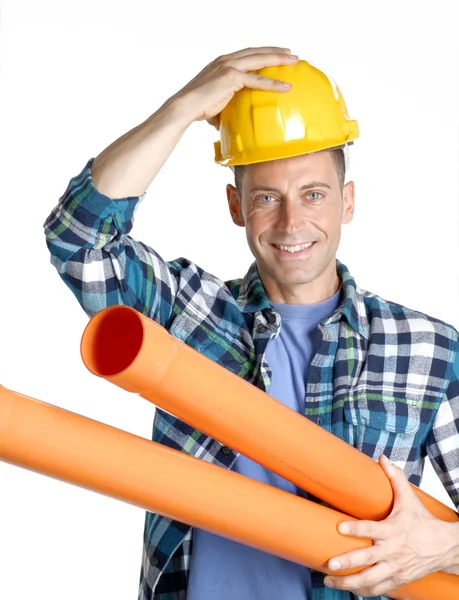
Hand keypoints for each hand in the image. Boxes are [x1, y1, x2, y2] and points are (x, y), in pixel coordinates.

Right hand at [171, 47, 298, 126]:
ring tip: (294, 61)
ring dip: (279, 59)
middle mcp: (226, 60)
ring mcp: (230, 67)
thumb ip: (225, 104)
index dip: (262, 52)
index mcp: (221, 63)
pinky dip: (273, 83)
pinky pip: (258, 80)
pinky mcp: (232, 77)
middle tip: (291, 53)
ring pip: (260, 59)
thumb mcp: (214, 101)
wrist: (186, 106)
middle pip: (257, 51)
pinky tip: (286, 86)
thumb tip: (229, 121)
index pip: (246, 54)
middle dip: (275, 50)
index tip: (275, 52)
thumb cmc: (197, 107)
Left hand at [323, 454, 454, 596]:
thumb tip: (383, 458)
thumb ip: (395, 478)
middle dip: (347, 562)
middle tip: (329, 564)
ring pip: (370, 580)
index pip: (371, 529)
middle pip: (367, 558)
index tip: (339, 527)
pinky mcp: (398, 580)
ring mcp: (395, 568)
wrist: (445, 548)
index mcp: (393, 529)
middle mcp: (393, 551)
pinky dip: (362, 591)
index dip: (356, 529)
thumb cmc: (422, 521)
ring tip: (329, 580)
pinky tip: (347, 589)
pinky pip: (378, 589)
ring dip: (348, 583)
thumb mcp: (410, 499)